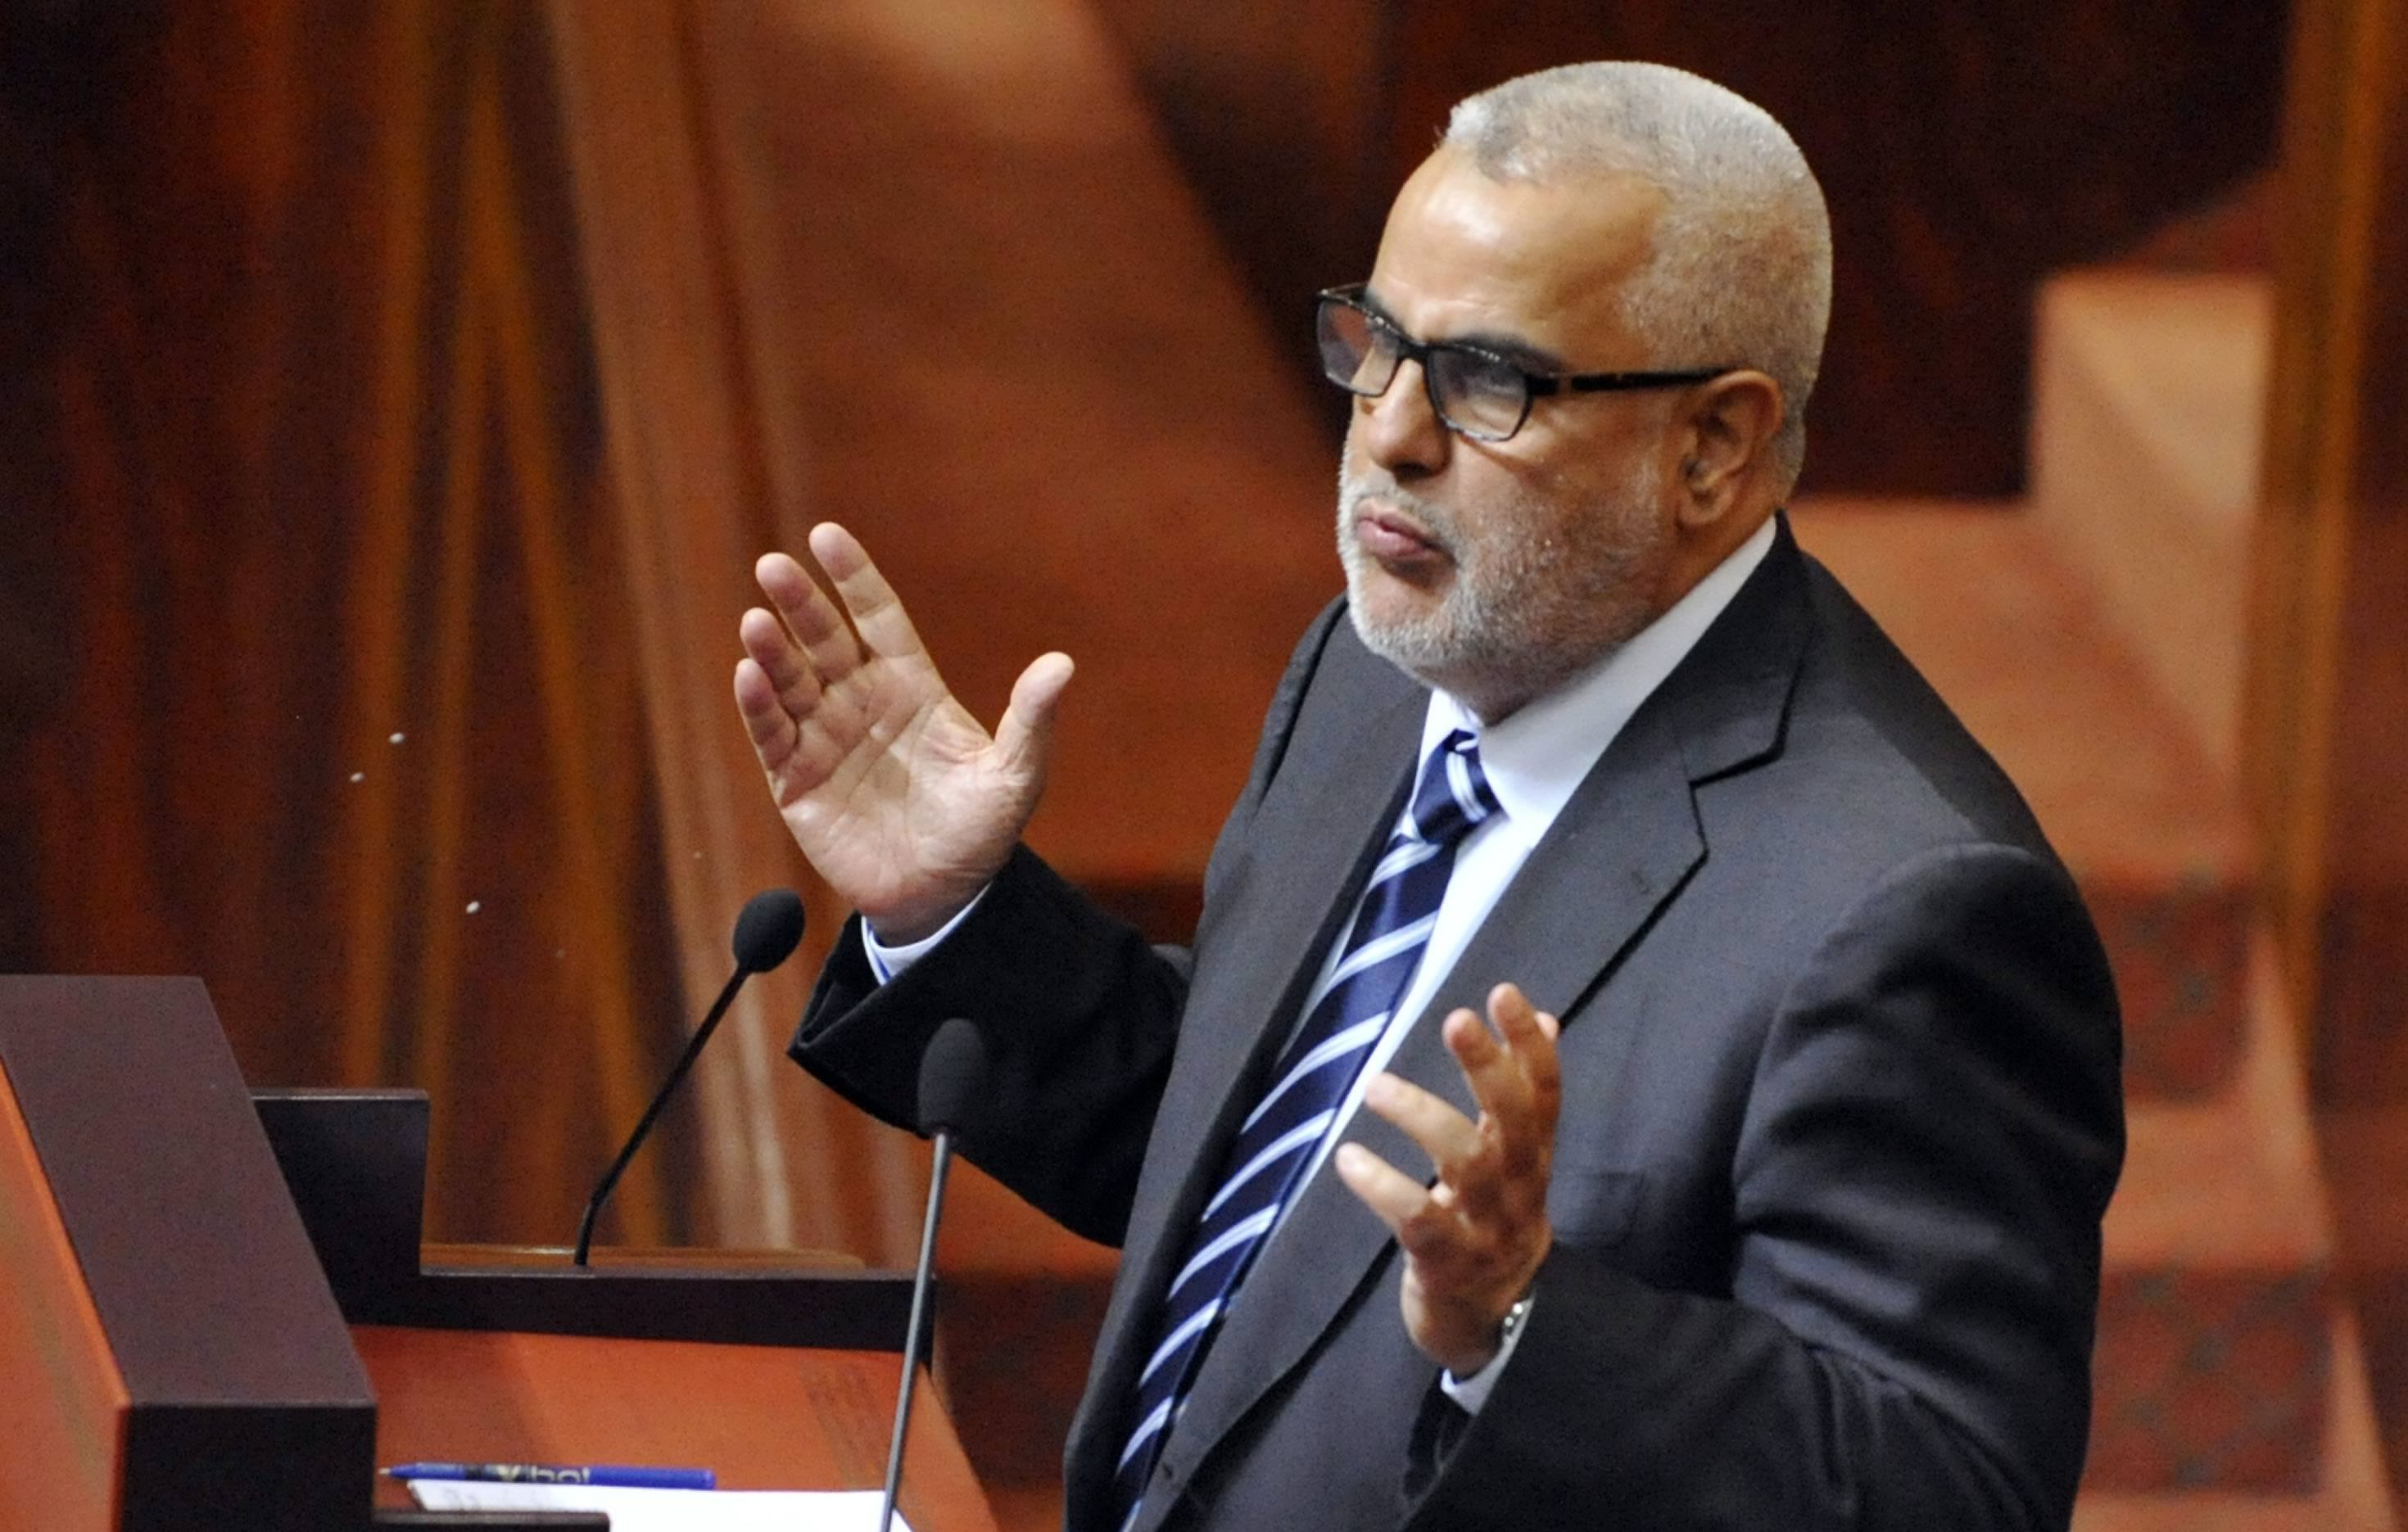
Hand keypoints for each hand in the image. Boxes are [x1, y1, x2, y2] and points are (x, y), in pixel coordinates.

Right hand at [733, 523, 1072, 940]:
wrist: (943, 897)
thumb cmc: (980, 832)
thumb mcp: (1015, 776)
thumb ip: (1030, 720)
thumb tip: (1063, 664)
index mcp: (911, 687)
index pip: (877, 618)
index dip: (853, 579)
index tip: (827, 537)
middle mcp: (861, 703)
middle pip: (825, 640)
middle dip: (799, 603)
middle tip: (773, 566)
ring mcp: (825, 739)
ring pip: (791, 681)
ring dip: (772, 650)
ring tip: (756, 621)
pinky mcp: (797, 781)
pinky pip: (772, 735)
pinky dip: (757, 706)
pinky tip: (748, 674)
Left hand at [1334, 982, 1560, 1376]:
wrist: (1492, 1323)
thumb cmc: (1493, 1221)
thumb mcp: (1517, 1160)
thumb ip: (1525, 1095)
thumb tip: (1546, 1020)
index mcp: (1532, 1158)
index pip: (1544, 1093)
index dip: (1527, 1045)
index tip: (1503, 993)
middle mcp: (1518, 1189)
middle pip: (1513, 1122)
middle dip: (1488, 1068)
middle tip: (1455, 1019)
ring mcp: (1485, 1229)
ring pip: (1467, 1165)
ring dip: (1422, 1117)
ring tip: (1376, 1085)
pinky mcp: (1446, 1263)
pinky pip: (1417, 1220)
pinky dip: (1381, 1186)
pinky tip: (1348, 1158)